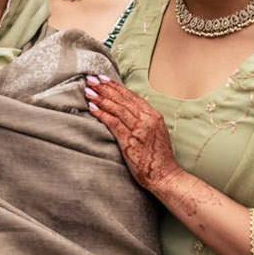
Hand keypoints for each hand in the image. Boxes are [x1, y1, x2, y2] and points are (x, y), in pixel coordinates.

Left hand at [84, 74, 181, 192]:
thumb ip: (145, 120)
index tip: (104, 79)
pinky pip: (113, 123)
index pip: (132, 96)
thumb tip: (130, 110)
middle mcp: (147, 119)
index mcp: (154, 115)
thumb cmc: (158, 157)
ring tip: (88, 91)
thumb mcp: (156, 133)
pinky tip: (92, 108)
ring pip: (117, 109)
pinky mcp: (130, 141)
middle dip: (106, 88)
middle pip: (123, 99)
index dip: (116, 87)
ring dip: (101, 98)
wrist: (164, 175)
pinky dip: (102, 114)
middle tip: (91, 79)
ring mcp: (139, 129)